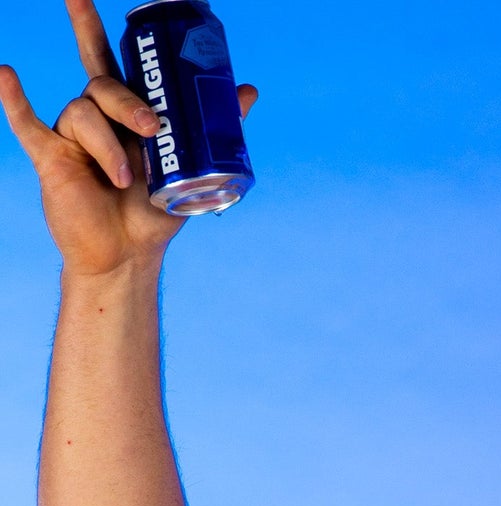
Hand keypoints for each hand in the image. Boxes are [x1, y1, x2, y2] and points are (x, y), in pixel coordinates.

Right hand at [0, 0, 257, 277]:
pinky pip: (27, 124)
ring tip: (123, 182)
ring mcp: (70, 136)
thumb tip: (248, 90)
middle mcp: (94, 117)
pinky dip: (15, 100)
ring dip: (107, 147)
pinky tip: (6, 73)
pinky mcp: (51, 159)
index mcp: (122, 113)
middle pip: (102, 85)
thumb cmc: (154, 213)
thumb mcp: (190, 169)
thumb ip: (213, 129)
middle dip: (127, 101)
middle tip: (151, 128)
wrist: (129, 256)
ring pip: (82, 114)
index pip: (109, 60)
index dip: (91, 26)